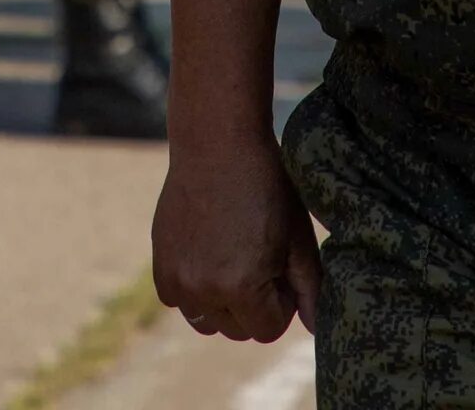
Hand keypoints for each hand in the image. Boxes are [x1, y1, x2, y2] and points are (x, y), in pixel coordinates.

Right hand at [153, 133, 321, 342]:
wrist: (216, 144)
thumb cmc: (266, 187)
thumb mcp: (298, 238)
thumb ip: (309, 290)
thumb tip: (314, 328)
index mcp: (242, 286)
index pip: (268, 330)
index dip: (281, 302)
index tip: (280, 266)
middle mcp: (204, 289)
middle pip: (237, 329)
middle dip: (253, 304)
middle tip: (258, 258)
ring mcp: (177, 278)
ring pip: (206, 320)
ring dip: (221, 302)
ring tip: (232, 259)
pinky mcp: (160, 264)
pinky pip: (177, 299)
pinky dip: (192, 286)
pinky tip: (206, 253)